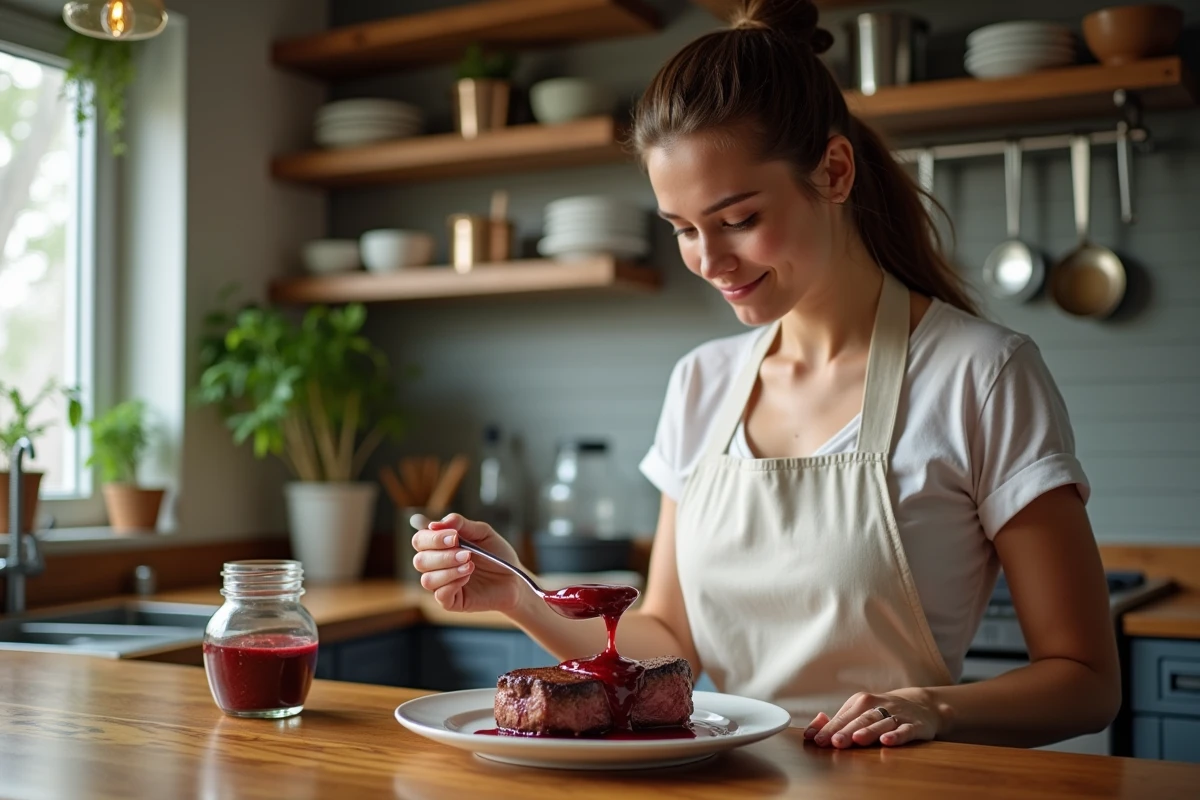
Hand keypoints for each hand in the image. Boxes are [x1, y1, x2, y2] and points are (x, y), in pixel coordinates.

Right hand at [412, 513, 523, 613]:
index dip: (432, 538)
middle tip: (466, 553)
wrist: (515, 578)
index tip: (454, 537)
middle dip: (442, 555)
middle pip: (419, 561)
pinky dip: (452, 584)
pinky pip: (440, 595)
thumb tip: (435, 523)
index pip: (420, 540)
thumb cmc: (496, 555)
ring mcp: (442, 585)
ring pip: (427, 580)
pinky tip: (468, 577)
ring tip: (470, 564)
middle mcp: (436, 566)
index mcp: (439, 547)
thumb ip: (461, 525)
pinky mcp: (451, 601)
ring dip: (449, 570)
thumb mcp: (483, 533)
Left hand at [802, 689, 944, 747]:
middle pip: (859, 720)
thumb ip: (836, 723)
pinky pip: (905, 730)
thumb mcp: (858, 712)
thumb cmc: (882, 710)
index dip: (829, 729)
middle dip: (846, 731)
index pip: (842, 717)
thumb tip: (810, 731)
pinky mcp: (914, 725)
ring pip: (880, 723)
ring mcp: (896, 716)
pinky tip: (887, 741)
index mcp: (861, 702)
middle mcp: (877, 707)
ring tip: (856, 739)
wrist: (921, 705)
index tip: (816, 740)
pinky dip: (896, 735)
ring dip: (868, 731)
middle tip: (833, 742)